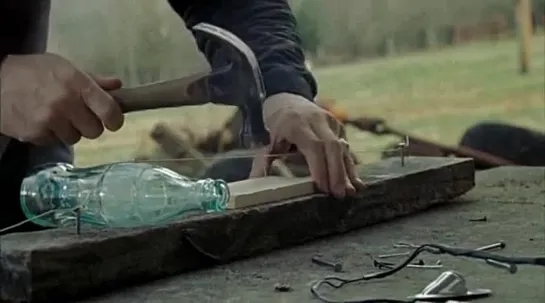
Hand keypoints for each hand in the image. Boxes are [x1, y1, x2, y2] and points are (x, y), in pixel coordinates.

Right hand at [0, 53, 123, 144]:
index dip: (115, 119)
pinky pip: (55, 142)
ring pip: (76, 138)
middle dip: (90, 125)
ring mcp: (50, 120)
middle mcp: (65, 102)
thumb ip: (92, 79)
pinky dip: (51, 135)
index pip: (109, 110)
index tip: (113, 121)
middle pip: (95, 130)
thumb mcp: (64, 67)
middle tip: (79, 117)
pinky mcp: (36, 133)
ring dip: (70, 131)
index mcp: (76, 83)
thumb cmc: (33, 72)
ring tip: (56, 117)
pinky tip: (41, 121)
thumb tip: (118, 85)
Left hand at [249, 93, 363, 198]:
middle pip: (333, 146)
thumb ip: (265, 161)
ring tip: (350, 192)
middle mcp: (317, 121)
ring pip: (343, 147)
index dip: (320, 167)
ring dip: (347, 171)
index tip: (322, 187)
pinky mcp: (340, 127)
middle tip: (339, 195)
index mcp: (297, 124)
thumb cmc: (280, 127)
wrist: (290, 102)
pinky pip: (347, 148)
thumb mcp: (270, 141)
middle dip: (337, 172)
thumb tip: (254, 182)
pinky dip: (350, 166)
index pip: (314, 146)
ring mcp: (331, 122)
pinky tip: (355, 183)